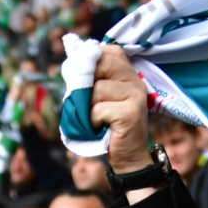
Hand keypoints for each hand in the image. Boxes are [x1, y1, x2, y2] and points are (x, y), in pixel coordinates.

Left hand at [88, 44, 150, 175]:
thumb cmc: (108, 127)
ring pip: (97, 89)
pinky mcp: (131, 112)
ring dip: (88, 107)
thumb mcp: (100, 99)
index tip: (86, 78)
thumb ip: (92, 80)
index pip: (110, 51)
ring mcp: (135, 95)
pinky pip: (99, 109)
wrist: (128, 157)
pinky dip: (92, 120)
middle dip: (86, 82)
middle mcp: (135, 81)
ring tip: (95, 118)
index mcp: (128, 73)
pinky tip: (99, 127)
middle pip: (101, 64)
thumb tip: (72, 65)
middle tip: (87, 101)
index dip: (92, 61)